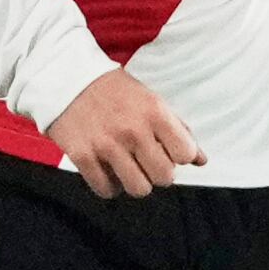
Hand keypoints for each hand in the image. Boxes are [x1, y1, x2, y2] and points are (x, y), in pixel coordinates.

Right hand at [49, 66, 203, 195]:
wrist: (67, 78)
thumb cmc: (114, 91)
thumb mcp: (152, 101)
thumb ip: (179, 130)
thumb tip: (201, 160)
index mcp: (154, 113)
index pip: (185, 154)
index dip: (179, 156)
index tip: (169, 151)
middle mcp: (133, 130)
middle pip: (164, 177)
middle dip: (159, 173)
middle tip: (148, 162)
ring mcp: (106, 145)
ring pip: (139, 189)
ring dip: (136, 182)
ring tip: (129, 168)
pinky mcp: (82, 156)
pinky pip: (106, 190)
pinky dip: (110, 186)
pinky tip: (108, 171)